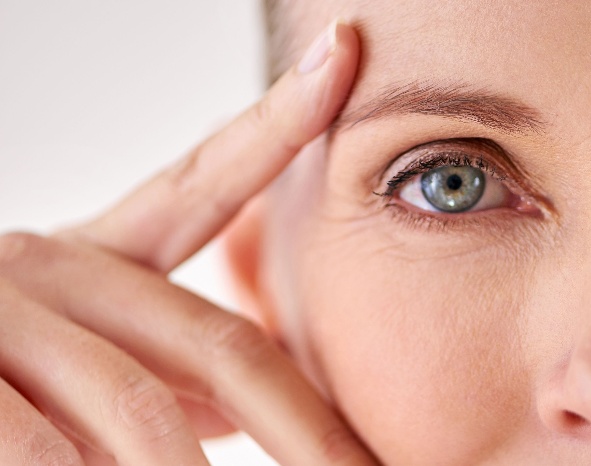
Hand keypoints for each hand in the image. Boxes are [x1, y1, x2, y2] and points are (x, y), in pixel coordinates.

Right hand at [0, 20, 375, 464]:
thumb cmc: (13, 372)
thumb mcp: (101, 355)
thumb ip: (175, 366)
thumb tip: (248, 402)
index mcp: (108, 249)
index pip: (209, 175)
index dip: (280, 117)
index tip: (346, 52)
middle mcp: (58, 262)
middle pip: (221, 343)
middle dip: (305, 430)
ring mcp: (3, 310)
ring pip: (145, 406)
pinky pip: (46, 447)